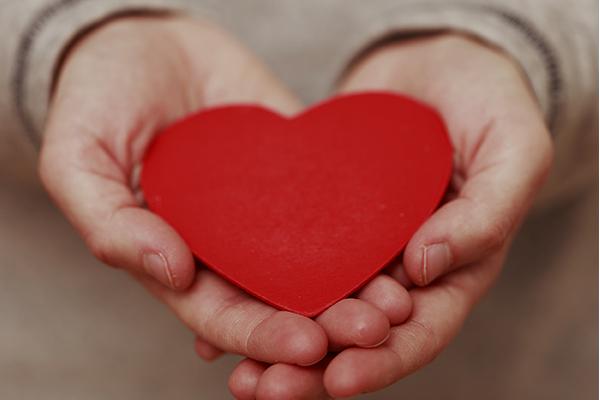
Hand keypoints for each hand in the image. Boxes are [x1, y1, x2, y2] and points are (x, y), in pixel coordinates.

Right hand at [39, 15, 411, 367]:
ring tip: (396, 301)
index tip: (306, 348)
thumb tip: (171, 271)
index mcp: (177, 257)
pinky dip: (366, 224)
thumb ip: (111, 223)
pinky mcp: (298, 167)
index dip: (263, 336)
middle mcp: (229, 244)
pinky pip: (334, 200)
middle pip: (282, 299)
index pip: (222, 314)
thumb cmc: (98, 98)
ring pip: (317, 260)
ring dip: (357, 286)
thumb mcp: (78, 159)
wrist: (144, 41)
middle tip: (371, 331)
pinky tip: (401, 238)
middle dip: (326, 323)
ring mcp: (268, 207)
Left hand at [226, 34, 552, 397]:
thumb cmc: (490, 103)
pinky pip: (286, 256)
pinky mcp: (320, 217)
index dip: (380, 362)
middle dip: (311, 366)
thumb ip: (485, 215)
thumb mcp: (514, 153)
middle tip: (263, 387)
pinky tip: (215, 307)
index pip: (418, 333)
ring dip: (275, 340)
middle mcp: (399, 269)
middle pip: (355, 335)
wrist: (438, 64)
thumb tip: (424, 269)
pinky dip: (256, 284)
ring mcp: (356, 245)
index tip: (336, 379)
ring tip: (234, 367)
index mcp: (451, 270)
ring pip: (314, 304)